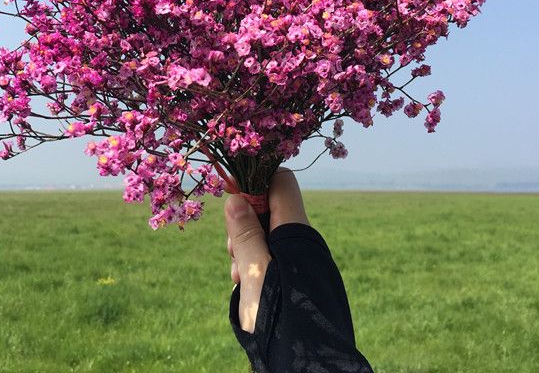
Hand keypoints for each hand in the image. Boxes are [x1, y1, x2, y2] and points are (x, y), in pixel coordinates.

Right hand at [224, 167, 309, 332]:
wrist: (306, 361)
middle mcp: (302, 241)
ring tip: (238, 278)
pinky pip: (272, 259)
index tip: (232, 202)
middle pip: (269, 210)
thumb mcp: (254, 272)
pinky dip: (255, 267)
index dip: (255, 184)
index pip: (281, 182)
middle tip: (232, 252)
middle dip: (244, 224)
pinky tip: (245, 288)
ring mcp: (300, 260)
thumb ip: (245, 234)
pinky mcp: (297, 279)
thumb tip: (236, 198)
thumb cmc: (280, 315)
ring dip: (246, 250)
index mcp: (296, 230)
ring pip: (267, 237)